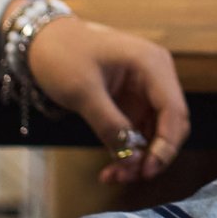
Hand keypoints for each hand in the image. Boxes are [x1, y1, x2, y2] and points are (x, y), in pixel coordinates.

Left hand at [21, 9, 190, 182]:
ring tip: (113, 175)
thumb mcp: (83, 91)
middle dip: (153, 155)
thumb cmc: (63, 55)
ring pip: (157, 134)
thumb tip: (132, 158)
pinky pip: (140, 133)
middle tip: (127, 176)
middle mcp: (156, 76)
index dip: (166, 144)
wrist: (42, 41)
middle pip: (171, 125)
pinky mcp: (133, 102)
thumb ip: (110, 125)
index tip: (147, 170)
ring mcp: (145, 90)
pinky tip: (112, 167)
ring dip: (140, 158)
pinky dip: (129, 152)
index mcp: (151, 64)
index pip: (173, 110)